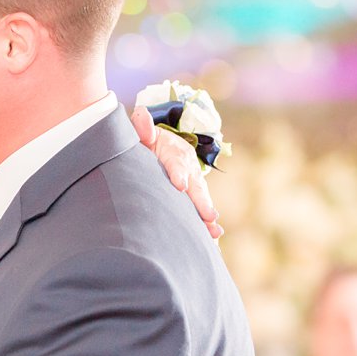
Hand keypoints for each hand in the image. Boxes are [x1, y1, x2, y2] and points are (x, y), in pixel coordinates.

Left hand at [132, 104, 222, 240]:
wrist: (163, 147)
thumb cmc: (148, 143)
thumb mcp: (144, 133)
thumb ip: (142, 126)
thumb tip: (141, 115)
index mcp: (175, 153)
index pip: (176, 164)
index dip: (178, 173)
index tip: (179, 185)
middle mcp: (189, 169)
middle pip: (196, 186)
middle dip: (201, 201)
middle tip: (208, 216)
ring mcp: (194, 183)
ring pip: (202, 200)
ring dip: (208, 216)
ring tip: (214, 231)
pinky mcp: (194, 196)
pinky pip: (201, 211)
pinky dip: (207, 225)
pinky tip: (213, 240)